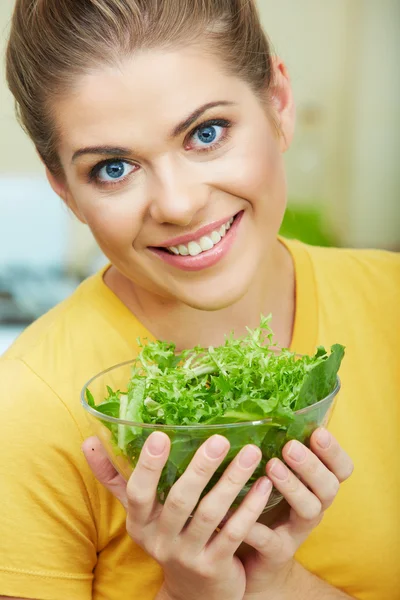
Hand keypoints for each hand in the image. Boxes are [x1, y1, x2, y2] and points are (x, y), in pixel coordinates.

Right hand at [83, 433, 272, 599]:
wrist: (194, 593)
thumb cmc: (166, 535)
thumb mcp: (140, 512)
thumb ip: (115, 478)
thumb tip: (88, 443)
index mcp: (140, 523)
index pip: (137, 494)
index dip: (148, 466)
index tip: (160, 435)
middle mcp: (160, 541)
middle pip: (179, 501)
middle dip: (200, 468)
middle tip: (220, 438)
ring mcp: (188, 556)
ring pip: (211, 515)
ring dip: (231, 482)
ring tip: (250, 453)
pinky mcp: (215, 567)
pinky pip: (234, 534)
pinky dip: (250, 507)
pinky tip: (264, 483)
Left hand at [238, 428, 353, 597]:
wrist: (252, 558)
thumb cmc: (262, 503)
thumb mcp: (273, 474)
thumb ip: (274, 447)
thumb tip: (257, 406)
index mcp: (316, 485)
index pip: (341, 468)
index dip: (334, 451)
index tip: (317, 432)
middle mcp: (314, 506)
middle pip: (328, 487)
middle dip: (311, 465)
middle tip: (289, 447)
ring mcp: (298, 531)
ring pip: (310, 510)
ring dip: (292, 487)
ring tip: (271, 467)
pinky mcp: (277, 553)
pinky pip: (272, 541)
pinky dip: (257, 528)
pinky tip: (242, 516)